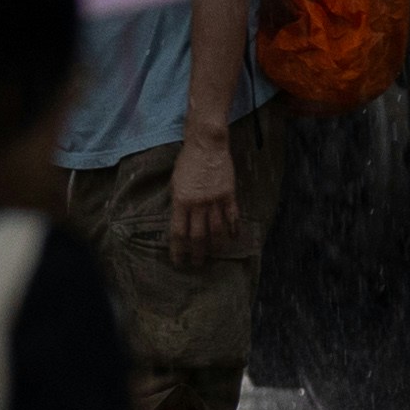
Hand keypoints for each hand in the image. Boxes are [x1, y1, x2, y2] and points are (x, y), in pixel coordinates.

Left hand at [166, 129, 239, 261]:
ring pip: (216, 229)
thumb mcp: (174, 183)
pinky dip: (234, 229)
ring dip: (215, 246)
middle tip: (197, 264)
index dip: (178, 250)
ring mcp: (215, 199)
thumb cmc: (187, 162)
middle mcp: (198, 204)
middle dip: (197, 253)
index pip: (178, 233)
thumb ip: (177, 202)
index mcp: (180, 202)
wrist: (207, 145)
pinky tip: (234, 239)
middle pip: (197, 236)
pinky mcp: (229, 194)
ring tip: (214, 256)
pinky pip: (233, 216)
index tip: (178, 261)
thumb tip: (178, 222)